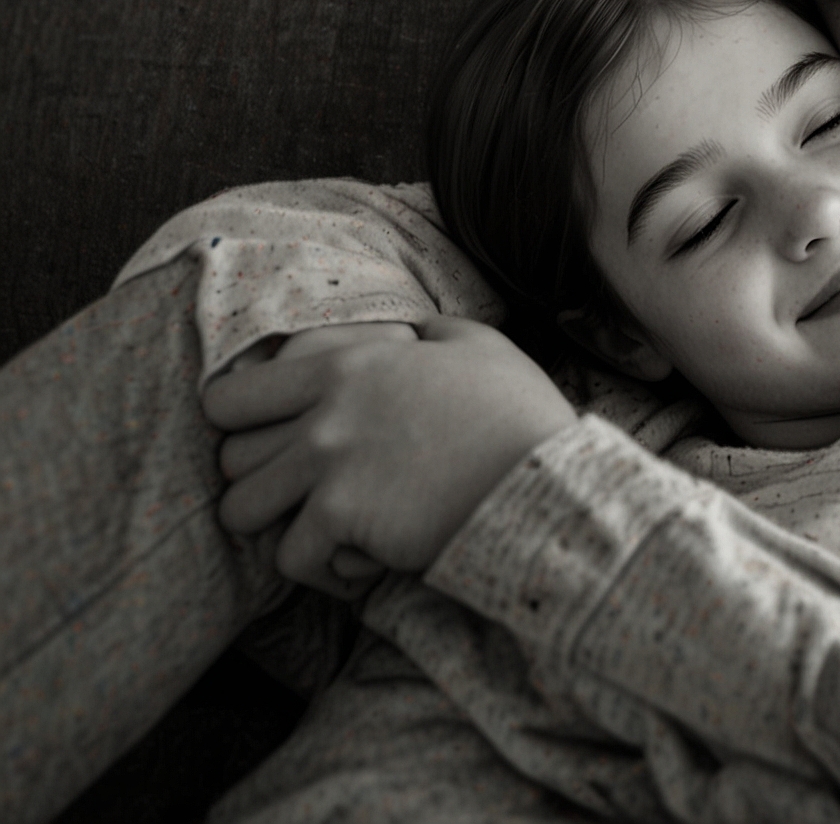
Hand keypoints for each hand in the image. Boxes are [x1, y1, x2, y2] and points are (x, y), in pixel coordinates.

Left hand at [203, 317, 577, 597]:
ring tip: (325, 532)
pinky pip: (291, 560)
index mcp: (347, 365)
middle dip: (260, 481)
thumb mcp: (478, 345)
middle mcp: (325, 413)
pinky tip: (363, 564)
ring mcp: (329, 466)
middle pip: (230, 459)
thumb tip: (414, 331)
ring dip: (280, 527)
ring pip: (243, 512)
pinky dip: (322, 570)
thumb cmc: (517, 412)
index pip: (232, 396)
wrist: (545, 478)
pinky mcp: (344, 519)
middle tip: (304, 494)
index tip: (270, 441)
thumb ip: (430, 331)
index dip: (239, 424)